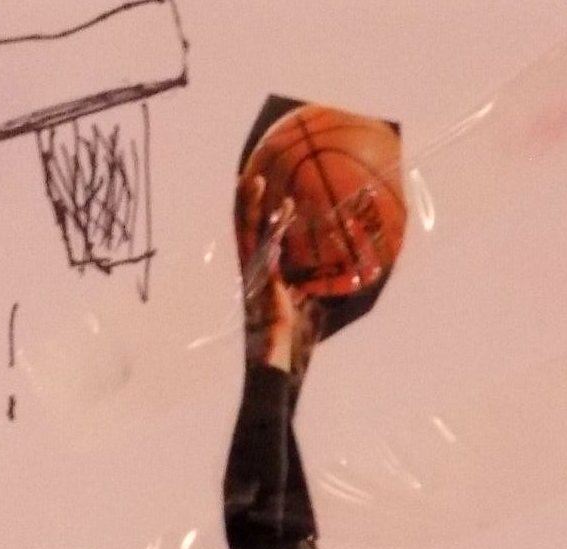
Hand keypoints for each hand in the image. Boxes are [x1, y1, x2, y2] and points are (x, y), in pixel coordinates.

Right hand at [234, 173, 315, 369]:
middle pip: (243, 228)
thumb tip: (323, 275)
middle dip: (244, 202)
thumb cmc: (287, 335)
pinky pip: (268, 248)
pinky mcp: (265, 281)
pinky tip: (284, 209)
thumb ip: (302, 284)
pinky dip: (275, 227)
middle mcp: (251, 271)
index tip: (251, 190)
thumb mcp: (296, 303)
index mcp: (257, 274)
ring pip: (248, 232)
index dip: (248, 215)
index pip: (250, 238)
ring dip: (252, 206)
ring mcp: (255, 275)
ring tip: (257, 180)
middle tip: (249, 175)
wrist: (276, 356)